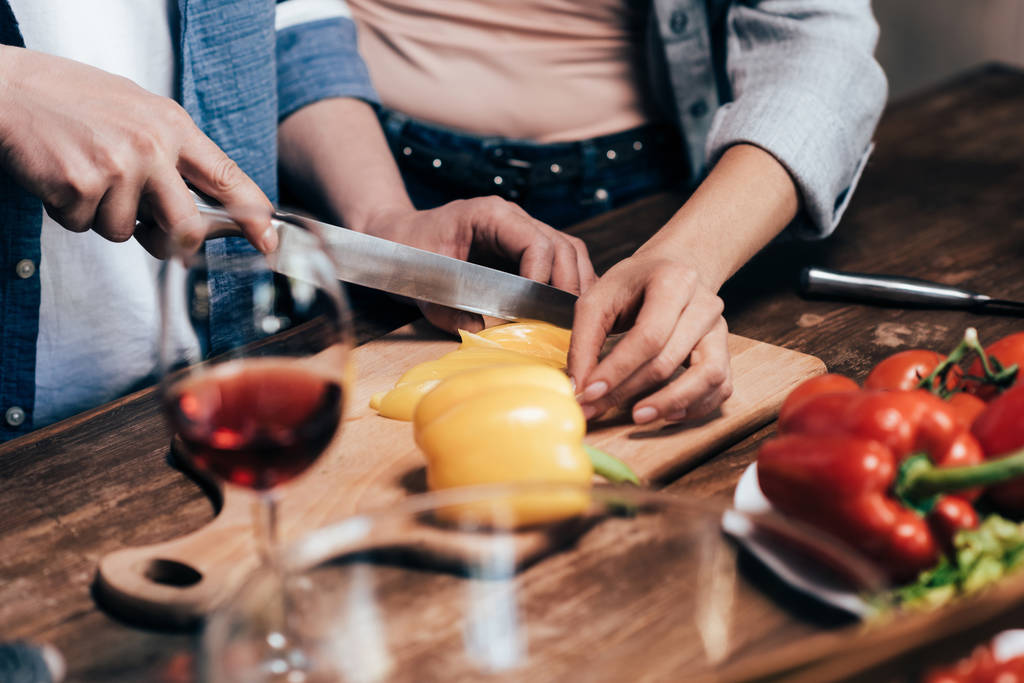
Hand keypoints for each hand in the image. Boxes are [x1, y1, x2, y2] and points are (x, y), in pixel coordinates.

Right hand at [0, 47, 274, 255]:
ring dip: (102, 217)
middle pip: (187, 227)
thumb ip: (175, 154)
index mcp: (173, 126)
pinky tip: (59, 176)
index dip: (253, 218)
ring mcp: (118, 166)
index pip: (229, 179)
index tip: (268, 242)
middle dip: (169, 241)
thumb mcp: (138, 111)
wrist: (6, 88)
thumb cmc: (72, 101)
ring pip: (126, 233)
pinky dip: (69, 212)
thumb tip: (207, 206)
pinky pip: (86, 226)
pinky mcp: (81, 185)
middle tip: (148, 230)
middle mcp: (153, 146)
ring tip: (83, 175)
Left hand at [359, 197, 596, 331]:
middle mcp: (513, 219)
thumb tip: (479, 332)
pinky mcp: (523, 250)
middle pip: (563, 247)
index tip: (539, 312)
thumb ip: (445, 308)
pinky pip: (559, 263)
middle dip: (569, 287)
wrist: (394, 238)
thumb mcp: (419, 283)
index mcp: (490, 215)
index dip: (545, 278)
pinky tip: (569, 314)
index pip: (537, 242)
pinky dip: (569, 287)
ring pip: (569, 253)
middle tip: (570, 325)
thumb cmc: (404, 252)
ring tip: (577, 322)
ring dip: (577, 287)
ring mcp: (522, 232)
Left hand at [567, 254, 731, 423]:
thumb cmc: (633, 285)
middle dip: (629, 390)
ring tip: (638, 416)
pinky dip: (698, 406)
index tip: (590, 392)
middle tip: (596, 408)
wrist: (672, 269)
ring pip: (708, 375)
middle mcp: (704, 304)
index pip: (648, 336)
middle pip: (669, 359)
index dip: (618, 369)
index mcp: (673, 281)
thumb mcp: (598, 298)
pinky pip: (721, 386)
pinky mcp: (725, 350)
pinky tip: (669, 414)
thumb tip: (579, 387)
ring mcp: (719, 329)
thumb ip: (584, 341)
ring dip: (671, 402)